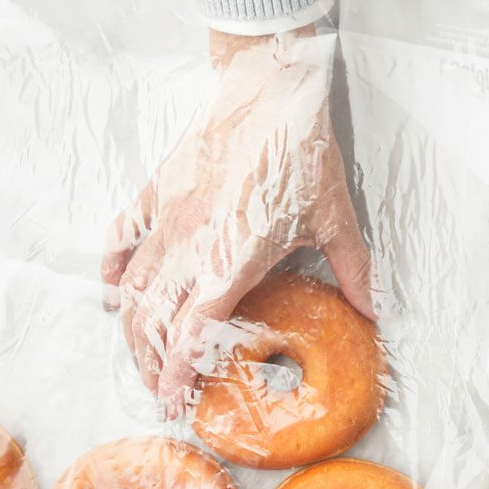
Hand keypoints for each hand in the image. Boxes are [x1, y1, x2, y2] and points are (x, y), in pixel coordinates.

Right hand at [101, 28, 372, 419]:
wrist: (268, 88)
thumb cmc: (301, 151)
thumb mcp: (335, 218)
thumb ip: (354, 272)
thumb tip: (376, 312)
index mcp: (230, 260)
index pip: (191, 333)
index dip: (179, 372)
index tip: (176, 400)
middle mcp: (190, 246)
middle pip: (153, 320)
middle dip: (150, 362)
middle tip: (159, 387)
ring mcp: (168, 219)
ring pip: (131, 287)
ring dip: (131, 328)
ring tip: (139, 354)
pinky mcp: (157, 192)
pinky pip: (121, 237)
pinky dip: (112, 269)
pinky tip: (112, 291)